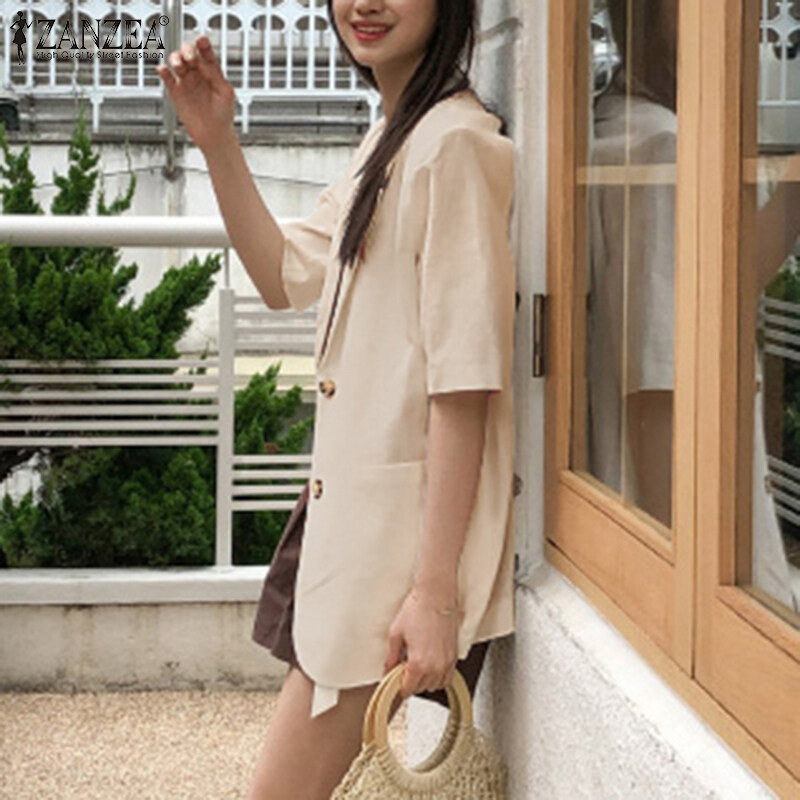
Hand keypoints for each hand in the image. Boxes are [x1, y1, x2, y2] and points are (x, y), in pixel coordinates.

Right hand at [155, 35, 236, 156]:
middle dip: (187, 51)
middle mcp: (198, 74)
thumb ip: (215, 75)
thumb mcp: (225, 92)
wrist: (214, 135)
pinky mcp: (176, 92)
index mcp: (212, 72)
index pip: (206, 53)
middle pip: (188, 53)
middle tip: (190, 58)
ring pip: (176, 62)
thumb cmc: (224, 115)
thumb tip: (204, 62)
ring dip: (175, 59)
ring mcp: (186, 82)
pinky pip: (167, 78)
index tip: (201, 39)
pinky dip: (163, 72)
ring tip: (178, 65)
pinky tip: (163, 69)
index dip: (203, 44)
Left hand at [383, 585, 458, 698]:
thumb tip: (387, 671)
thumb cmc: (416, 610)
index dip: (399, 684)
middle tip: (404, 665)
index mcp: (418, 664)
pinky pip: (447, 678)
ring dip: (425, 680)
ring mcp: (447, 663)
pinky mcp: (454, 656)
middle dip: (411, 681)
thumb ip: (391, 657)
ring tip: (418, 663)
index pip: (407, 689)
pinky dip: (438, 676)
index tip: (395, 676)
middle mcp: (435, 667)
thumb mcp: (396, 634)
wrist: (436, 596)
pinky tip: (430, 663)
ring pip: (434, 685)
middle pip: (420, 689)